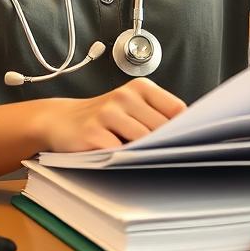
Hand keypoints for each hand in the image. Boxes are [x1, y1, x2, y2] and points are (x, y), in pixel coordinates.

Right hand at [40, 78, 185, 151]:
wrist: (60, 120)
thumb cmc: (103, 117)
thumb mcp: (131, 107)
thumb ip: (155, 116)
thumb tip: (188, 137)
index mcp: (140, 87)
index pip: (176, 109)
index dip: (184, 128)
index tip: (189, 143)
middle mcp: (125, 96)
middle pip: (161, 128)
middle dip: (165, 145)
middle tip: (167, 159)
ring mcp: (107, 113)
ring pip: (143, 140)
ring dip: (145, 154)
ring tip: (143, 161)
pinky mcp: (92, 132)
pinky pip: (118, 152)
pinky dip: (123, 161)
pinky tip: (121, 162)